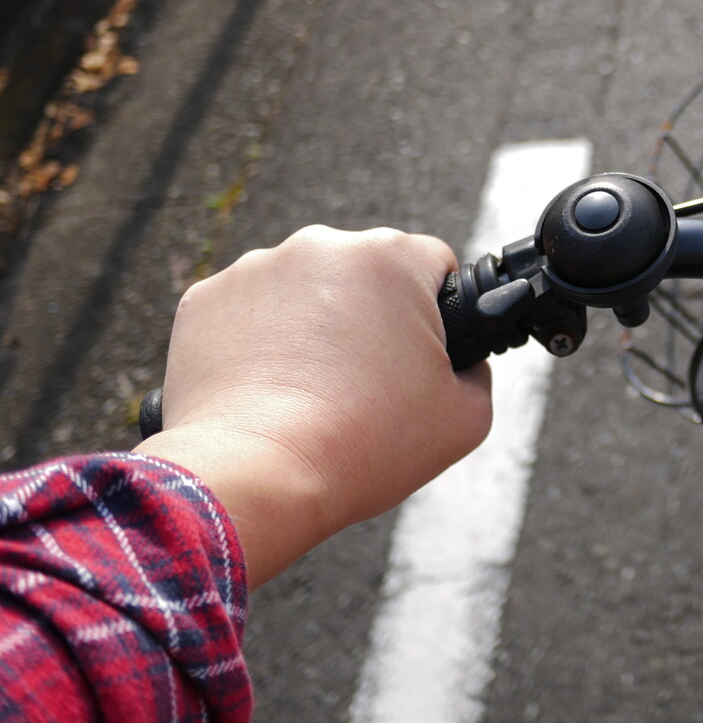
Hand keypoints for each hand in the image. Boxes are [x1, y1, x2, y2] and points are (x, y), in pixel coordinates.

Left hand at [135, 226, 492, 585]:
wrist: (255, 478)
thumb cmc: (364, 446)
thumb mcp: (466, 418)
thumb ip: (477, 371)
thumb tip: (459, 361)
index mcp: (391, 257)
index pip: (434, 265)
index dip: (435, 314)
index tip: (417, 356)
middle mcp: (321, 244)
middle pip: (365, 273)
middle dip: (370, 315)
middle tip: (365, 381)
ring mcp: (255, 269)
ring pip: (305, 289)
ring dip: (313, 324)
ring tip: (310, 391)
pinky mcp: (204, 299)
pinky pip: (248, 312)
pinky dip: (259, 342)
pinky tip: (268, 389)